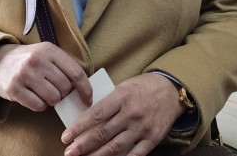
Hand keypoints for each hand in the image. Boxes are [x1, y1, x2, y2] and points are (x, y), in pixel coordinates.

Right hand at [0, 43, 91, 111]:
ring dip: (52, 100)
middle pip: (65, 87)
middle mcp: (36, 60)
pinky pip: (38, 106)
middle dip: (63, 93)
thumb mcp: (46, 54)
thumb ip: (64, 67)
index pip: (76, 72)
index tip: (88, 99)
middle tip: (54, 90)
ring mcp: (24, 75)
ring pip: (53, 98)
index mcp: (48, 49)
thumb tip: (83, 89)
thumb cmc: (29, 60)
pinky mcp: (14, 89)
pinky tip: (33, 96)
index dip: (85, 89)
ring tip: (43, 92)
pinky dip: (39, 105)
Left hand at [61, 73, 182, 155]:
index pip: (96, 114)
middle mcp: (131, 113)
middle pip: (103, 133)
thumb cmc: (142, 88)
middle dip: (83, 145)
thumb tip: (86, 120)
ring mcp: (142, 128)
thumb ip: (107, 103)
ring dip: (97, 155)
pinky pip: (134, 155)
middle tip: (69, 152)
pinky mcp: (152, 139)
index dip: (79, 127)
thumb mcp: (123, 87)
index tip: (65, 136)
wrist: (171, 91)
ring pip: (115, 147)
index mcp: (122, 96)